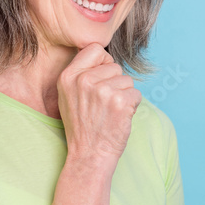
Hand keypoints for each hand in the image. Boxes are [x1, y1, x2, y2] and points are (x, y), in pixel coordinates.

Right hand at [57, 43, 141, 165]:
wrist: (89, 155)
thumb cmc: (82, 126)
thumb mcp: (68, 96)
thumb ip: (81, 73)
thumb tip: (103, 55)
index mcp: (68, 76)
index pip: (95, 49)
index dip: (103, 62)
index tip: (102, 78)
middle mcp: (84, 81)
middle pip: (114, 66)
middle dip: (115, 83)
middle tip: (103, 105)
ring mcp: (103, 91)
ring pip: (127, 81)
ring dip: (124, 96)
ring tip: (109, 112)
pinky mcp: (120, 102)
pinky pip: (136, 94)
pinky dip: (132, 106)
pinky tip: (118, 118)